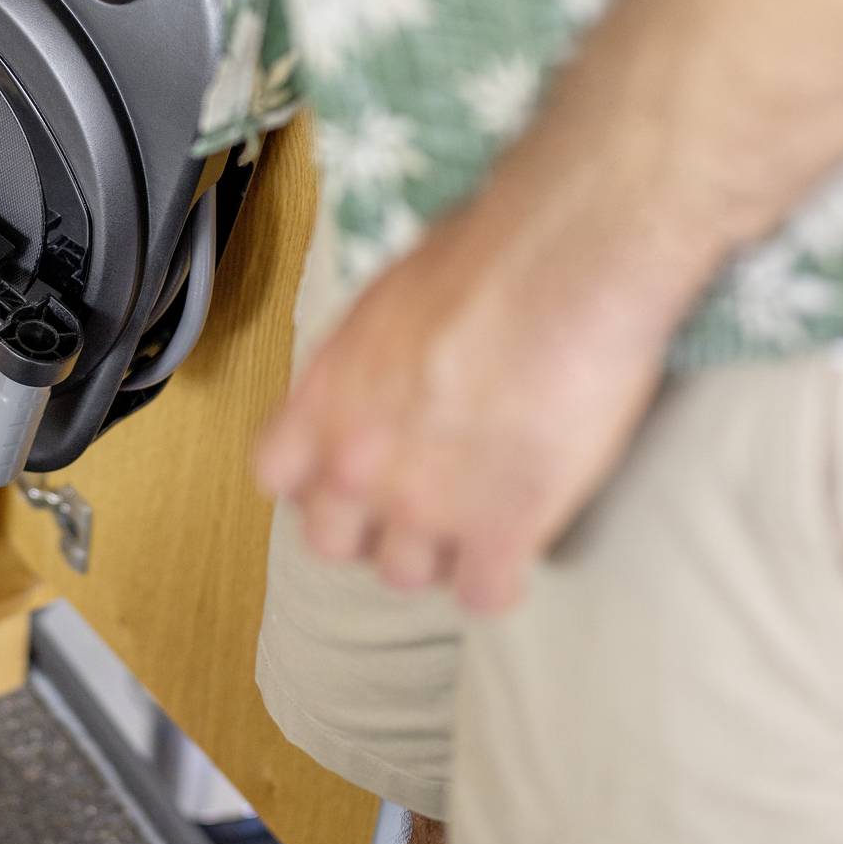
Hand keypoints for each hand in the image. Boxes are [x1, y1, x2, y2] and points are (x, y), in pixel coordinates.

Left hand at [255, 122, 712, 614]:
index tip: (354, 465)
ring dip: (438, 553)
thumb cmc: (485, 249)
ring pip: (407, 575)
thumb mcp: (390, 297)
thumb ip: (370, 361)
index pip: (277, 475)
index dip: (316, 476)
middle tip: (422, 497)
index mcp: (323, 396)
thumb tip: (387, 372)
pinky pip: (483, 594)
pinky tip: (521, 546)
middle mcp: (356, 462)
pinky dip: (500, 577)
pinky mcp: (502, 530)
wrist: (565, 259)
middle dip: (372, 525)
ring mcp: (425, 506)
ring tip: (479, 517)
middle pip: (333, 541)